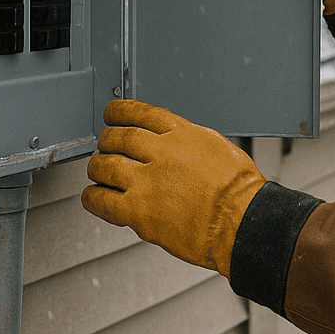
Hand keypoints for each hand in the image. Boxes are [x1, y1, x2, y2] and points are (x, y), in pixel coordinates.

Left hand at [81, 99, 265, 276]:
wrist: (242, 222)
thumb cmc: (239, 192)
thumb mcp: (218, 148)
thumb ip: (191, 143)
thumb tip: (178, 142)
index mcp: (182, 135)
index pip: (141, 113)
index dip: (120, 111)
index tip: (112, 113)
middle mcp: (160, 153)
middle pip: (118, 137)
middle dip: (106, 141)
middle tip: (104, 146)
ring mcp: (146, 182)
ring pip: (105, 166)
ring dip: (97, 168)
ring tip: (97, 171)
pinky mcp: (138, 211)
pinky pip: (102, 201)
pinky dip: (92, 198)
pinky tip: (92, 197)